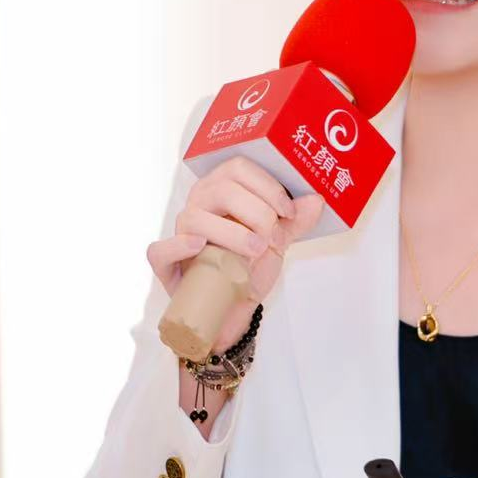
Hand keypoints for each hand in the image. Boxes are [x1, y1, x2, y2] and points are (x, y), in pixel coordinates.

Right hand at [145, 156, 325, 314]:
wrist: (235, 310)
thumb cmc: (249, 268)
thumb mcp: (278, 241)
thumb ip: (296, 220)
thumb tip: (316, 199)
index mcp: (222, 191)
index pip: (238, 168)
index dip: (267, 186)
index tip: (288, 212)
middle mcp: (198, 205)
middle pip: (222, 189)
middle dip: (256, 212)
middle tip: (274, 237)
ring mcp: (180, 233)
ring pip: (196, 218)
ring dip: (232, 233)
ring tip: (256, 251)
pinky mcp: (166, 264)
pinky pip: (161, 250)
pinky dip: (178, 246)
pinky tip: (200, 247)